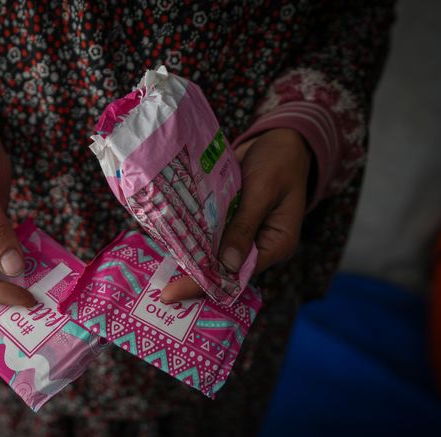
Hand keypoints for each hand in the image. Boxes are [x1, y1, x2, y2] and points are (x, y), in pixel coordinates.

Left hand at [161, 128, 311, 301]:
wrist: (281, 139)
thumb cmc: (280, 162)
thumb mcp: (263, 191)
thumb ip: (244, 225)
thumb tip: (226, 264)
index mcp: (275, 245)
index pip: (237, 275)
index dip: (205, 284)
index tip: (175, 293)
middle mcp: (258, 245)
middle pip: (223, 270)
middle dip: (193, 280)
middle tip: (162, 293)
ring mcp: (242, 233)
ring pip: (213, 254)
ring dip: (189, 261)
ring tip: (159, 276)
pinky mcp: (229, 219)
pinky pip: (208, 234)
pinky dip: (191, 238)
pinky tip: (168, 243)